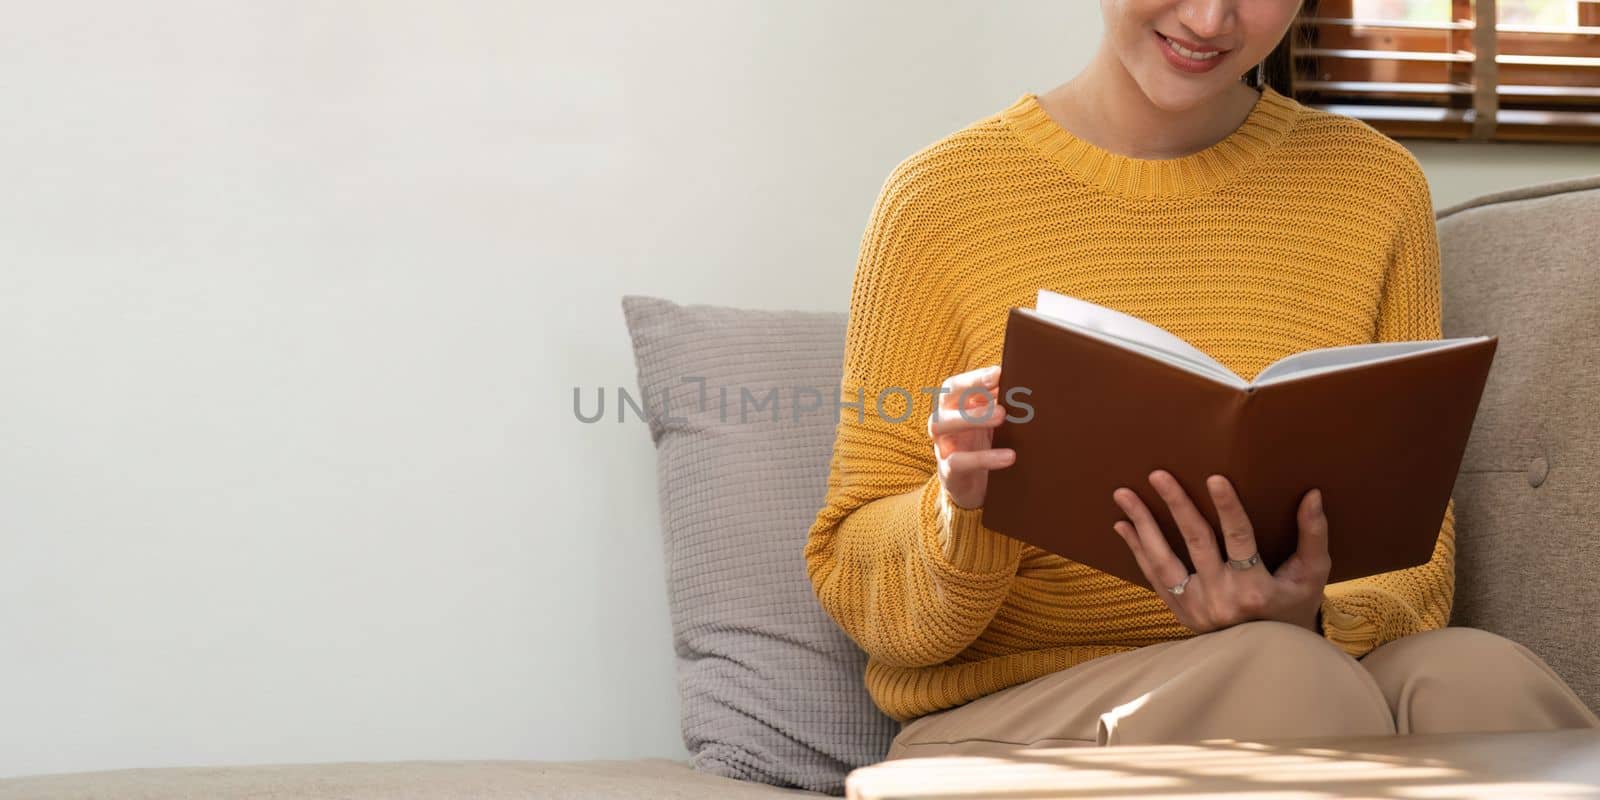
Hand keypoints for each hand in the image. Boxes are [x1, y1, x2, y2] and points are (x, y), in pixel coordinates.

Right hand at [928, 364, 1013, 508]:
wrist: (975, 488)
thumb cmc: (985, 446)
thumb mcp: (994, 424)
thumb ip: (1001, 403)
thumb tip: (1024, 383)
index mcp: (955, 407)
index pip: (956, 385)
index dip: (974, 377)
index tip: (998, 373)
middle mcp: (943, 421)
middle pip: (945, 397)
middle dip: (970, 388)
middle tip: (998, 386)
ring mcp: (942, 446)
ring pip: (942, 424)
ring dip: (971, 417)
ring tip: (1001, 416)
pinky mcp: (948, 471)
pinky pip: (958, 461)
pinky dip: (983, 458)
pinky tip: (1009, 457)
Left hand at [1111, 470, 1329, 633]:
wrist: (1268, 658)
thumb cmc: (1292, 608)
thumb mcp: (1311, 576)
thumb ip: (1312, 536)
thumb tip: (1312, 495)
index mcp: (1256, 589)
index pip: (1240, 539)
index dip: (1228, 508)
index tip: (1214, 479)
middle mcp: (1222, 598)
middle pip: (1196, 542)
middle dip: (1176, 505)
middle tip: (1158, 474)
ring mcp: (1196, 607)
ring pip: (1163, 560)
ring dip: (1142, 524)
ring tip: (1122, 494)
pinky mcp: (1180, 611)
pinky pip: (1154, 577)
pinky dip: (1137, 549)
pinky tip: (1124, 525)